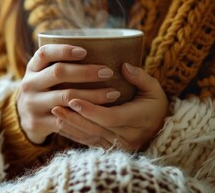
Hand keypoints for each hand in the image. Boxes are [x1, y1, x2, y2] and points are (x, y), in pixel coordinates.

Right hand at [17, 44, 121, 143]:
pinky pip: (66, 119)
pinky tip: (102, 114)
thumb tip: (99, 47)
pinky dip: (86, 116)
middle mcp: (29, 84)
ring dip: (92, 95)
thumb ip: (61, 63)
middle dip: (86, 72)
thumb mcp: (44, 74)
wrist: (24, 118)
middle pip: (58, 72)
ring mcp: (32, 104)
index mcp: (32, 67)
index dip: (64, 50)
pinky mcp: (38, 123)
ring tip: (113, 94)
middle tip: (108, 72)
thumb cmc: (45, 89)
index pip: (45, 53)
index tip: (85, 51)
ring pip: (66, 97)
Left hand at [52, 63, 168, 150]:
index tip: (73, 100)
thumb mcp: (154, 89)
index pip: (110, 118)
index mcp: (139, 119)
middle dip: (74, 118)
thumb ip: (140, 77)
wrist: (161, 130)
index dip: (90, 110)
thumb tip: (124, 65)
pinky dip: (74, 134)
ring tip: (54, 113)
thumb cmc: (154, 104)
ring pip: (90, 137)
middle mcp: (128, 137)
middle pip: (96, 129)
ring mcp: (118, 146)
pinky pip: (89, 143)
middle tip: (56, 106)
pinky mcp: (109, 148)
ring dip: (70, 126)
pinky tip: (59, 125)